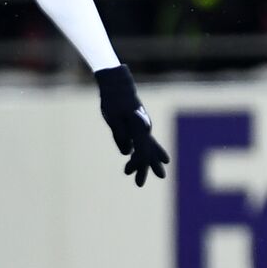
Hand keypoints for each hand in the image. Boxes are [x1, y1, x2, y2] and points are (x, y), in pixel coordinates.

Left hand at [95, 65, 169, 186]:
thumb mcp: (113, 117)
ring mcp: (143, 128)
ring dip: (144, 162)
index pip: (142, 151)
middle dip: (148, 167)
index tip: (132, 176)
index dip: (139, 165)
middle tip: (151, 181)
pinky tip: (136, 161)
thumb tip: (128, 152)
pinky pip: (143, 143)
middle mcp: (144, 129)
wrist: (117, 86)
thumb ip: (120, 134)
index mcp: (139, 127)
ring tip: (152, 174)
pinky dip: (142, 153)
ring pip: (148, 148)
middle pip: (148, 152)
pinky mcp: (137, 126)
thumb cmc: (114, 101)